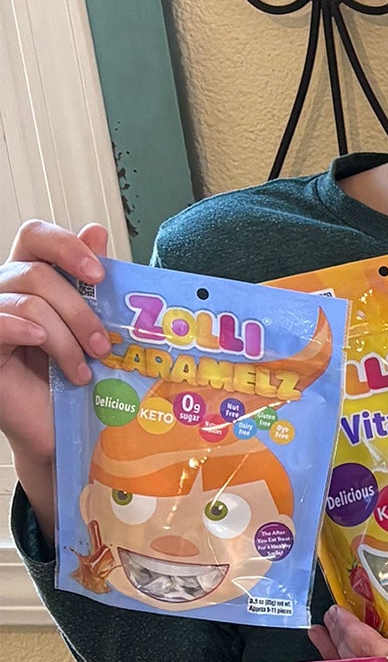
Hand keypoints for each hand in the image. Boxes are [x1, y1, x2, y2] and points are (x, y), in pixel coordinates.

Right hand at [0, 220, 111, 529]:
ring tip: (83, 369)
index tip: (100, 274)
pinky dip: (25, 331)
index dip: (66, 244)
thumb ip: (92, 285)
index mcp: (31, 278)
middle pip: (37, 272)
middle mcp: (6, 291)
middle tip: (104, 345)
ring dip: (66, 336)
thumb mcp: (92, 330)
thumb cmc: (75, 380)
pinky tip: (40, 345)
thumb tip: (97, 231)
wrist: (58, 431)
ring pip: (28, 300)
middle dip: (79, 309)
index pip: (36, 236)